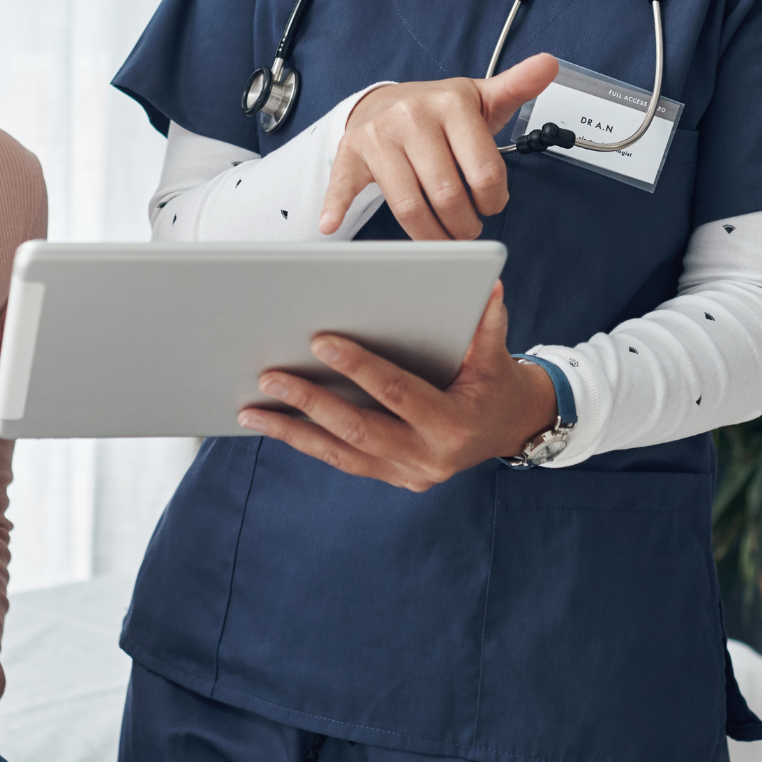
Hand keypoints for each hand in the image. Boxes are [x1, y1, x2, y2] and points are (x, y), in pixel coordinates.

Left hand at [237, 285, 556, 490]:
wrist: (510, 428)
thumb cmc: (495, 382)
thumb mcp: (495, 355)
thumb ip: (488, 324)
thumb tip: (489, 284)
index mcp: (452, 423)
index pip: (396, 391)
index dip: (358, 367)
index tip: (318, 341)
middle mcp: (428, 457)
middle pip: (357, 429)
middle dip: (309, 402)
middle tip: (269, 376)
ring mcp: (408, 474)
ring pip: (340, 454)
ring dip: (293, 432)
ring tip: (251, 410)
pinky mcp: (393, 477)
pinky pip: (344, 461)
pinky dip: (308, 442)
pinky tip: (275, 425)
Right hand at [320, 53, 557, 239]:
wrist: (386, 102)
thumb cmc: (440, 110)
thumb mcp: (481, 97)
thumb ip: (517, 86)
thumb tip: (549, 63)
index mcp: (451, 103)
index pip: (485, 173)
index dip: (493, 201)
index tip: (491, 205)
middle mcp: (412, 115)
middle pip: (448, 195)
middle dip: (464, 225)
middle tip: (467, 230)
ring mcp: (379, 136)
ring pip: (408, 206)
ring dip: (430, 236)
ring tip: (442, 239)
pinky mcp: (351, 154)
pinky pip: (344, 185)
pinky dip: (336, 207)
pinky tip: (331, 225)